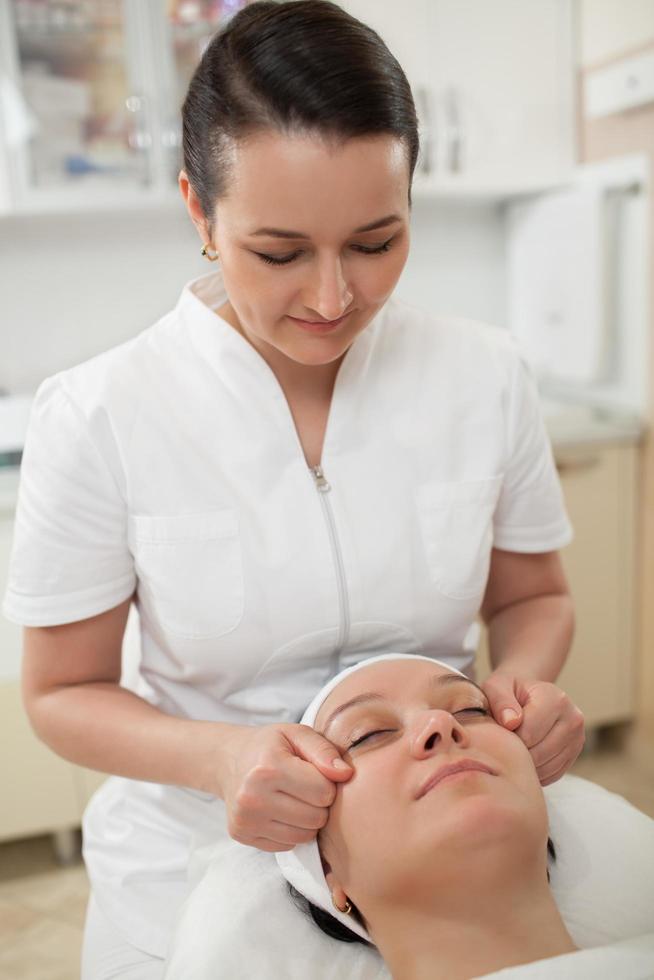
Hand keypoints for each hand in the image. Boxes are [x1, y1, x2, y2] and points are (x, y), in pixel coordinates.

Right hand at [218, 723, 352, 851]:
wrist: (229, 759)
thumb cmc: (269, 745)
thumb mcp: (297, 734)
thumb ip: (324, 751)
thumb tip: (346, 774)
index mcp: (269, 768)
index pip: (323, 792)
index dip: (327, 783)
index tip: (315, 773)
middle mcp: (253, 796)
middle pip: (316, 818)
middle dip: (319, 804)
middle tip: (305, 787)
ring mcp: (245, 819)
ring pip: (303, 836)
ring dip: (307, 820)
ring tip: (295, 799)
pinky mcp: (242, 834)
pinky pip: (287, 845)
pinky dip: (291, 831)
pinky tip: (280, 811)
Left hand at [481, 673, 584, 785]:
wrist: (526, 695)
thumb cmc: (509, 691)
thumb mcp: (497, 686)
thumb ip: (500, 701)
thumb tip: (510, 722)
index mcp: (556, 699)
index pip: (528, 734)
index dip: (507, 737)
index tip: (498, 729)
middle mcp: (573, 719)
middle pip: (538, 753)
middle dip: (515, 752)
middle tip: (503, 740)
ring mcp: (577, 739)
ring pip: (544, 767)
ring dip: (524, 763)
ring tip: (513, 746)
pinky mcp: (573, 755)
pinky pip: (550, 775)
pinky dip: (533, 771)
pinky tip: (524, 754)